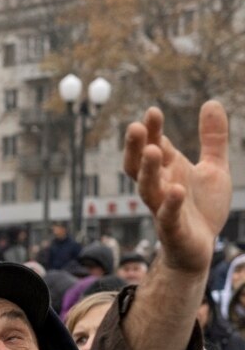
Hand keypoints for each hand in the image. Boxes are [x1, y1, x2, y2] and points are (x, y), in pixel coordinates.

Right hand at [123, 102, 229, 274]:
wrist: (201, 247)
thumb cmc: (202, 207)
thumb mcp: (213, 168)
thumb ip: (212, 138)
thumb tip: (212, 102)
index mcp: (168, 170)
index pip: (154, 145)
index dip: (152, 130)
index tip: (153, 112)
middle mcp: (160, 186)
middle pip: (138, 166)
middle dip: (136, 147)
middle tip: (136, 127)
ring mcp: (163, 208)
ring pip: (147, 189)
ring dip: (147, 171)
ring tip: (153, 151)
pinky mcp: (174, 230)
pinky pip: (167, 217)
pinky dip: (169, 205)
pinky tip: (176, 191)